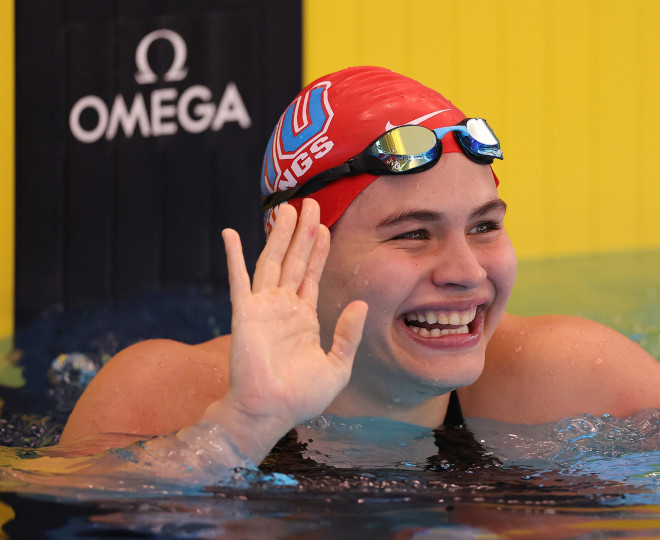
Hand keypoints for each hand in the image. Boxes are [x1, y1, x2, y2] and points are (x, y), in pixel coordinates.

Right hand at [203, 199, 366, 461]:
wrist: (272, 411)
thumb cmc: (301, 397)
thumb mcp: (338, 365)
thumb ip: (348, 334)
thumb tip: (360, 304)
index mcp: (304, 318)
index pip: (312, 275)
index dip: (319, 250)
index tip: (324, 225)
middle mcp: (283, 307)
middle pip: (294, 260)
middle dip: (302, 232)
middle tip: (309, 203)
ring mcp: (263, 308)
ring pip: (272, 262)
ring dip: (280, 235)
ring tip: (287, 208)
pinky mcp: (245, 313)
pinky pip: (239, 279)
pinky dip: (234, 256)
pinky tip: (230, 233)